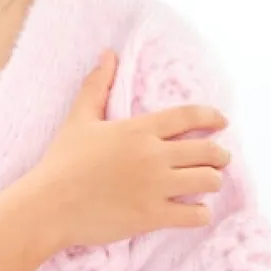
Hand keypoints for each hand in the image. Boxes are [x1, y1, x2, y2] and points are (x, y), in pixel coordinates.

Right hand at [28, 50, 231, 251]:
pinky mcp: (153, 216)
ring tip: (206, 183)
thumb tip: (108, 53)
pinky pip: (196, 215)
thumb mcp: (79, 118)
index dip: (212, 117)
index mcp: (138, 129)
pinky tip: (194, 210)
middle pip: (208, 151)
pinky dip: (201, 213)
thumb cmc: (62, 161)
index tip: (222, 122)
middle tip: (218, 159)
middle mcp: (153, 155)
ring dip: (212, 181)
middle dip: (220, 154)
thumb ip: (97, 85)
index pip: (188, 115)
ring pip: (208, 181)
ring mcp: (155, 187)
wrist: (49, 205)